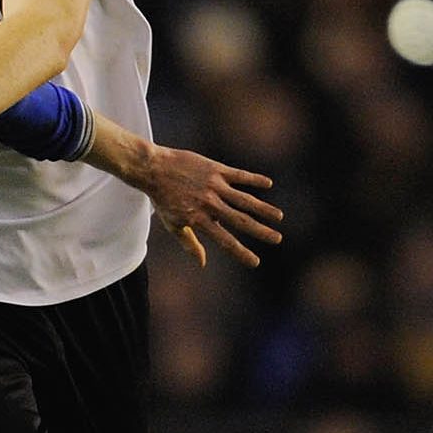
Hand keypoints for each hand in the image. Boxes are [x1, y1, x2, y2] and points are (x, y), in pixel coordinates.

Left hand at [137, 146, 281, 269]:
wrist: (153, 169)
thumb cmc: (163, 199)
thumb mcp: (173, 224)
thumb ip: (190, 243)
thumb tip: (202, 263)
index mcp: (198, 220)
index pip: (224, 240)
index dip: (241, 252)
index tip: (256, 262)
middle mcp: (209, 204)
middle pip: (240, 220)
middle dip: (260, 231)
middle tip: (277, 239)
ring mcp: (214, 186)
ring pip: (244, 199)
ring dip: (263, 209)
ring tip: (279, 217)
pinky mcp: (215, 169)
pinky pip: (239, 175)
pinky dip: (254, 179)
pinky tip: (268, 184)